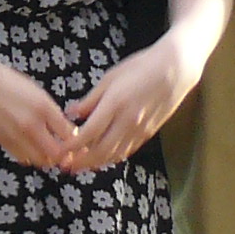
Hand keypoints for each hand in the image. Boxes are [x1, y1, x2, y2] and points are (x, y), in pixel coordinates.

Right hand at [0, 59, 76, 168]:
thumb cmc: (3, 80)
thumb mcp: (34, 90)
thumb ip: (49, 110)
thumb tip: (62, 127)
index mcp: (43, 107)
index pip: (69, 133)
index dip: (76, 139)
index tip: (76, 139)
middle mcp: (32, 125)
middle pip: (58, 153)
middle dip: (64, 153)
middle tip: (66, 150)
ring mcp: (17, 136)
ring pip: (41, 160)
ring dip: (48, 158)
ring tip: (48, 150)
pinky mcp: (4, 142)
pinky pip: (24, 158)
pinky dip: (31, 157)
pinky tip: (31, 149)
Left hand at [60, 36, 195, 172]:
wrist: (174, 70)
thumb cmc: (140, 67)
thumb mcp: (109, 78)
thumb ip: (90, 100)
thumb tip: (70, 113)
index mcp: (115, 104)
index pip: (89, 133)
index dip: (73, 146)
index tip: (60, 151)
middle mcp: (128, 121)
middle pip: (101, 150)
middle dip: (82, 161)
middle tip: (67, 166)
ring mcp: (140, 129)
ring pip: (115, 154)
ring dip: (96, 163)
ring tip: (81, 165)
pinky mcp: (148, 133)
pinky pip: (127, 150)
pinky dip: (113, 157)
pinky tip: (103, 158)